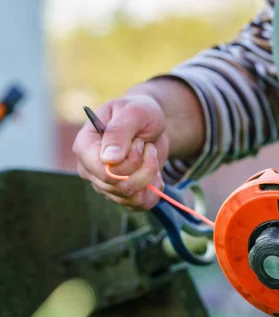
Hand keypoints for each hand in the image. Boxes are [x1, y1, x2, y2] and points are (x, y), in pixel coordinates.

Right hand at [72, 94, 168, 209]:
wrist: (151, 123)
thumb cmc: (140, 113)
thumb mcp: (134, 112)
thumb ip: (119, 132)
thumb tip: (109, 159)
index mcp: (85, 146)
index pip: (103, 171)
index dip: (129, 162)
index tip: (139, 143)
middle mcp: (90, 169)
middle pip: (119, 186)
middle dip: (144, 167)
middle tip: (147, 146)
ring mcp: (104, 184)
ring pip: (131, 197)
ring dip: (150, 176)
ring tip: (149, 156)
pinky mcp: (121, 194)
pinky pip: (140, 205)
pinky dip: (154, 190)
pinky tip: (155, 173)